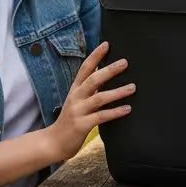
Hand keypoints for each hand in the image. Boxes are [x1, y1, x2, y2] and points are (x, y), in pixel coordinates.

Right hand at [47, 41, 132, 161]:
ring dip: (117, 92)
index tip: (106, 44)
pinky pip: (101, 116)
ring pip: (99, 97)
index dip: (95, 56)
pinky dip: (115, 112)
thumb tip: (104, 74)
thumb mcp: (77, 101)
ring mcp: (78, 111)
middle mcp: (76, 97)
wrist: (53, 142)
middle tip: (125, 62)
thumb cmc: (69, 120)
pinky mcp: (82, 125)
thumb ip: (89, 90)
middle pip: (93, 80)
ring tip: (132, 87)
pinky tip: (127, 109)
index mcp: (75, 89)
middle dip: (109, 70)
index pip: (84, 68)